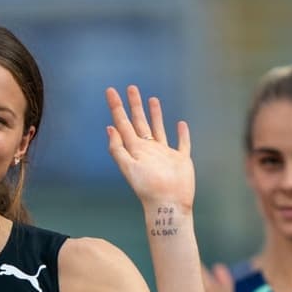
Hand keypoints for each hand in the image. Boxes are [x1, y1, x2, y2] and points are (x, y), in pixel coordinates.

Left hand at [105, 85, 193, 210]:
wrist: (168, 204)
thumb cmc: (148, 188)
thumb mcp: (129, 167)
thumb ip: (118, 148)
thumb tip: (110, 127)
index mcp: (135, 149)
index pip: (123, 124)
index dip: (116, 107)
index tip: (110, 91)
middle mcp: (148, 149)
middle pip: (139, 122)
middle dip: (135, 105)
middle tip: (131, 87)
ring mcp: (165, 154)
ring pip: (158, 129)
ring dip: (155, 114)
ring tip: (152, 99)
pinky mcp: (180, 159)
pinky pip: (182, 143)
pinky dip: (182, 134)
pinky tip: (180, 124)